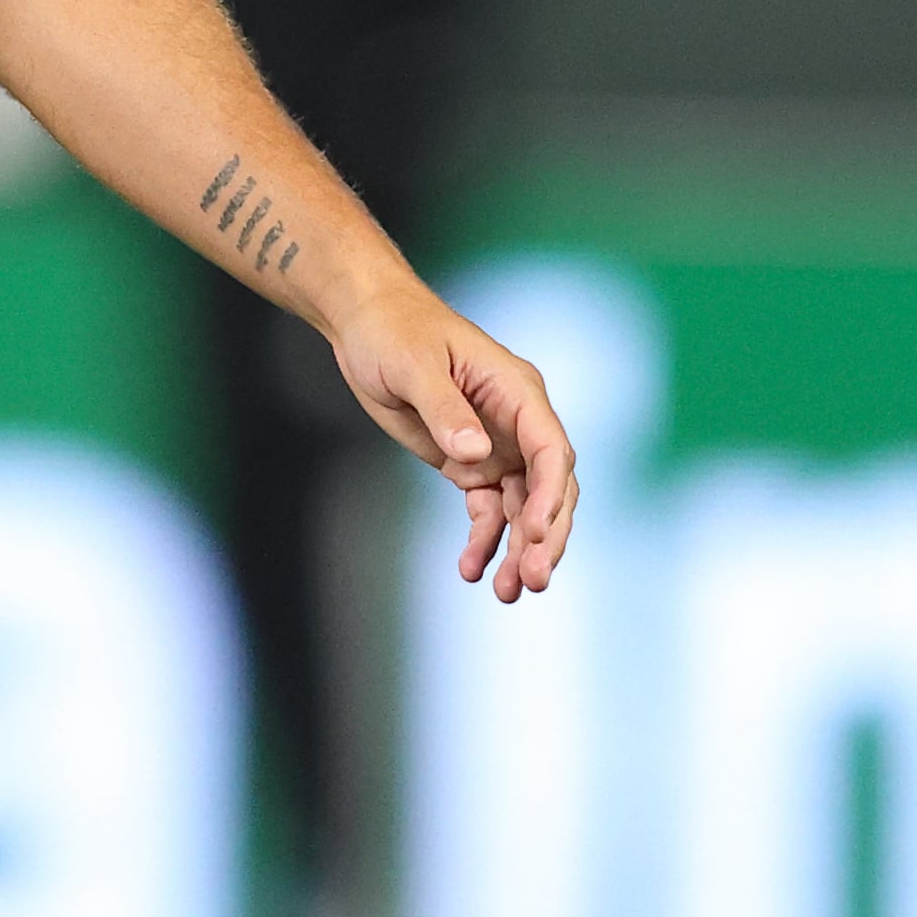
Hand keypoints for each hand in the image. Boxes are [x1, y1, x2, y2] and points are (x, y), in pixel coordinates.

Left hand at [327, 284, 577, 602]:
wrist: (365, 324)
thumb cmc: (393, 330)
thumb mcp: (414, 366)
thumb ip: (445, 409)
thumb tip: (476, 455)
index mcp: (516, 390)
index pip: (550, 449)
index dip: (551, 495)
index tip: (535, 535)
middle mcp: (516, 421)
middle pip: (549, 488)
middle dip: (544, 536)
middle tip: (531, 581)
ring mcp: (497, 445)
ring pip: (522, 508)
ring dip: (518, 549)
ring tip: (505, 592)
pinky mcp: (470, 462)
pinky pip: (489, 509)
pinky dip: (484, 540)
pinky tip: (471, 570)